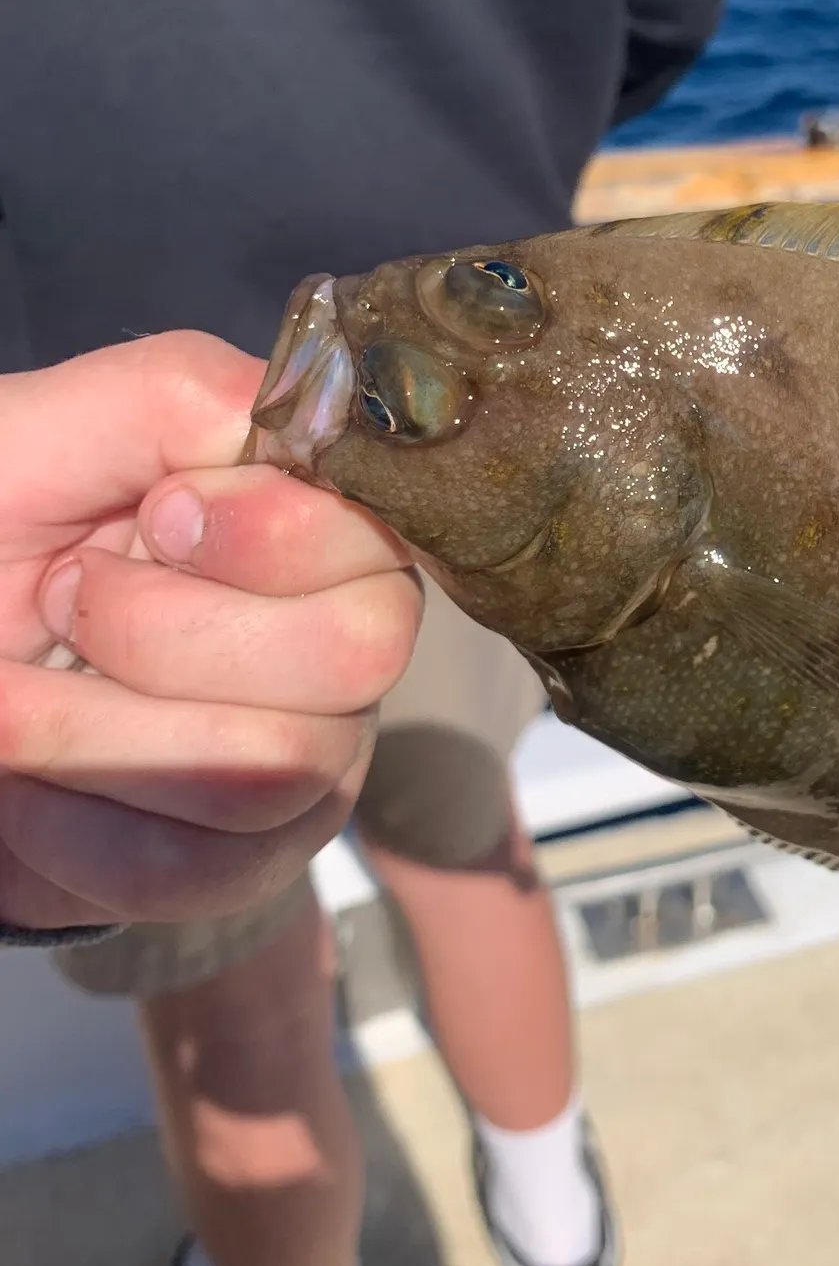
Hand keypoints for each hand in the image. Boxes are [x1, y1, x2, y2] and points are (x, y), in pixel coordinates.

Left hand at [0, 332, 421, 933]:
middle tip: (68, 608)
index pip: (377, 541)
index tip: (151, 523)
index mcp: (310, 534)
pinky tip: (33, 788)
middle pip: (356, 656)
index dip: (266, 536)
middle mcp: (341, 649)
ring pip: (272, 766)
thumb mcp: (43, 437)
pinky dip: (73, 825)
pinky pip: (199, 866)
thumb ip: (177, 399)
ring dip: (93, 731)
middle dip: (166, 633)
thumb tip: (309, 430)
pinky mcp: (253, 863)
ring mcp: (313, 764)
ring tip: (21, 701)